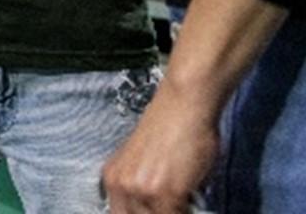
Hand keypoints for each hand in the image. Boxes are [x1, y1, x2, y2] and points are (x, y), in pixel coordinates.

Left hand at [102, 75, 221, 212]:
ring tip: (183, 200)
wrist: (184, 103)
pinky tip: (192, 198)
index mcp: (112, 179)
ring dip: (173, 211)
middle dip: (157, 213)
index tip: (155, 208)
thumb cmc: (171, 128)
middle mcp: (121, 186)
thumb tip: (153, 208)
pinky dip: (188, 212)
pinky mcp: (167, 193)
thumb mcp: (142, 163)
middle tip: (172, 205)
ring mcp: (142, 190)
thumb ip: (140, 189)